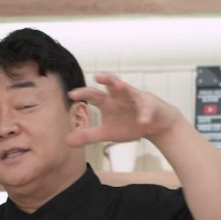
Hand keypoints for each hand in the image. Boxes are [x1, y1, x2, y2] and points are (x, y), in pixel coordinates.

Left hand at [65, 73, 182, 146]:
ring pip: (131, 90)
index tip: (72, 95)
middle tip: (97, 77)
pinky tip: (143, 123)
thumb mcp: (106, 132)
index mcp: (108, 102)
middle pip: (112, 84)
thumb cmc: (128, 124)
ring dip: (126, 88)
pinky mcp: (151, 106)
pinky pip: (147, 110)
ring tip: (121, 85)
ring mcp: (136, 99)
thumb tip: (67, 141)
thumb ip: (88, 136)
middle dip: (106, 79)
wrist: (154, 125)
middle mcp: (120, 96)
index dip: (83, 93)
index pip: (93, 95)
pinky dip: (145, 116)